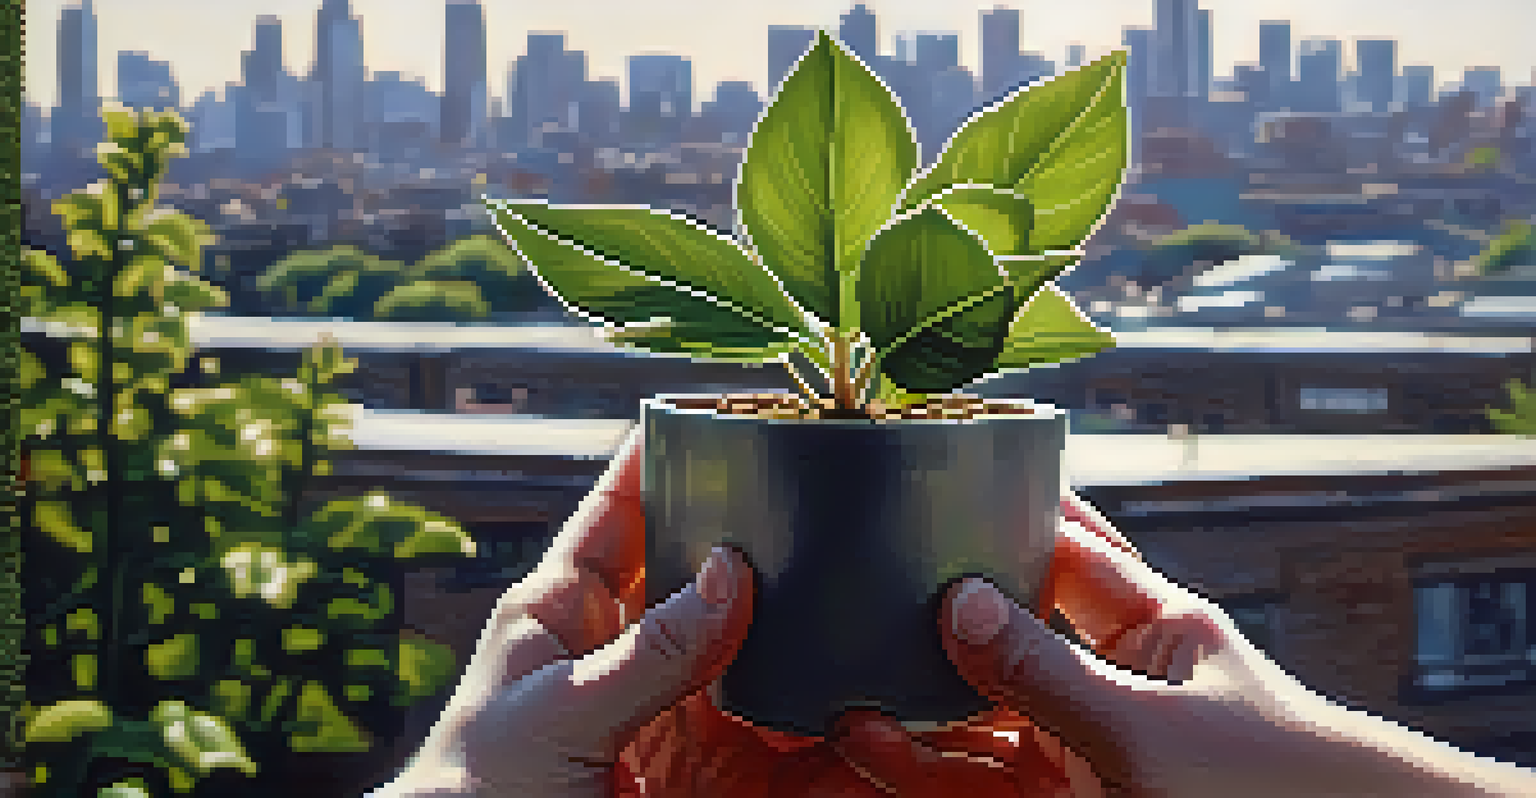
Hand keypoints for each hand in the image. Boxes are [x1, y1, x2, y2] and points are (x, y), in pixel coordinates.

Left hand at [373, 428, 889, 796]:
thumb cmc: (474, 797)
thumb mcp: (556, 712)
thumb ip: (648, 650)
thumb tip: (731, 572)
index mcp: (563, 612)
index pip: (618, 510)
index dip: (661, 454)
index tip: (719, 403)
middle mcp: (626, 653)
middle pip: (703, 572)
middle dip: (757, 534)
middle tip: (824, 489)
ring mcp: (673, 713)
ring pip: (753, 648)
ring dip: (802, 622)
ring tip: (861, 577)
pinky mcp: (712, 773)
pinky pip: (781, 736)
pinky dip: (823, 713)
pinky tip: (860, 689)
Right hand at [833, 495, 1535, 797]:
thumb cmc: (1272, 786)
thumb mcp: (1153, 729)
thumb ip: (1050, 672)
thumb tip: (958, 603)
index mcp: (1151, 628)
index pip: (1065, 548)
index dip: (1005, 511)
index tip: (935, 470)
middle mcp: (1107, 681)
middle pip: (1001, 633)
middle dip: (930, 614)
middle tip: (848, 580)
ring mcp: (1077, 747)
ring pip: (974, 714)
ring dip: (909, 700)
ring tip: (838, 678)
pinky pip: (972, 779)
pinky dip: (917, 765)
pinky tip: (867, 745)